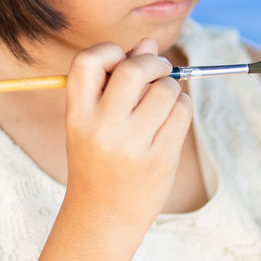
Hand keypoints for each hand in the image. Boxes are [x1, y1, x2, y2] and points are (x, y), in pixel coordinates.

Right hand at [62, 36, 192, 233]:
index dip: (109, 51)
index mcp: (77, 115)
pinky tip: (171, 115)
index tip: (120, 60)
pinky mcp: (161, 159)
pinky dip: (182, 105)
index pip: (88, 61)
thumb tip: (149, 43)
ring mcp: (134, 146)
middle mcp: (103, 129)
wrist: (102, 216)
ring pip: (165, 90)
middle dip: (152, 62)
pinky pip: (182, 112)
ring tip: (162, 99)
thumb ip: (114, 80)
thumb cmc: (97, 160)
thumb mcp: (91, 121)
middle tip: (157, 69)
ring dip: (170, 86)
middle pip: (133, 70)